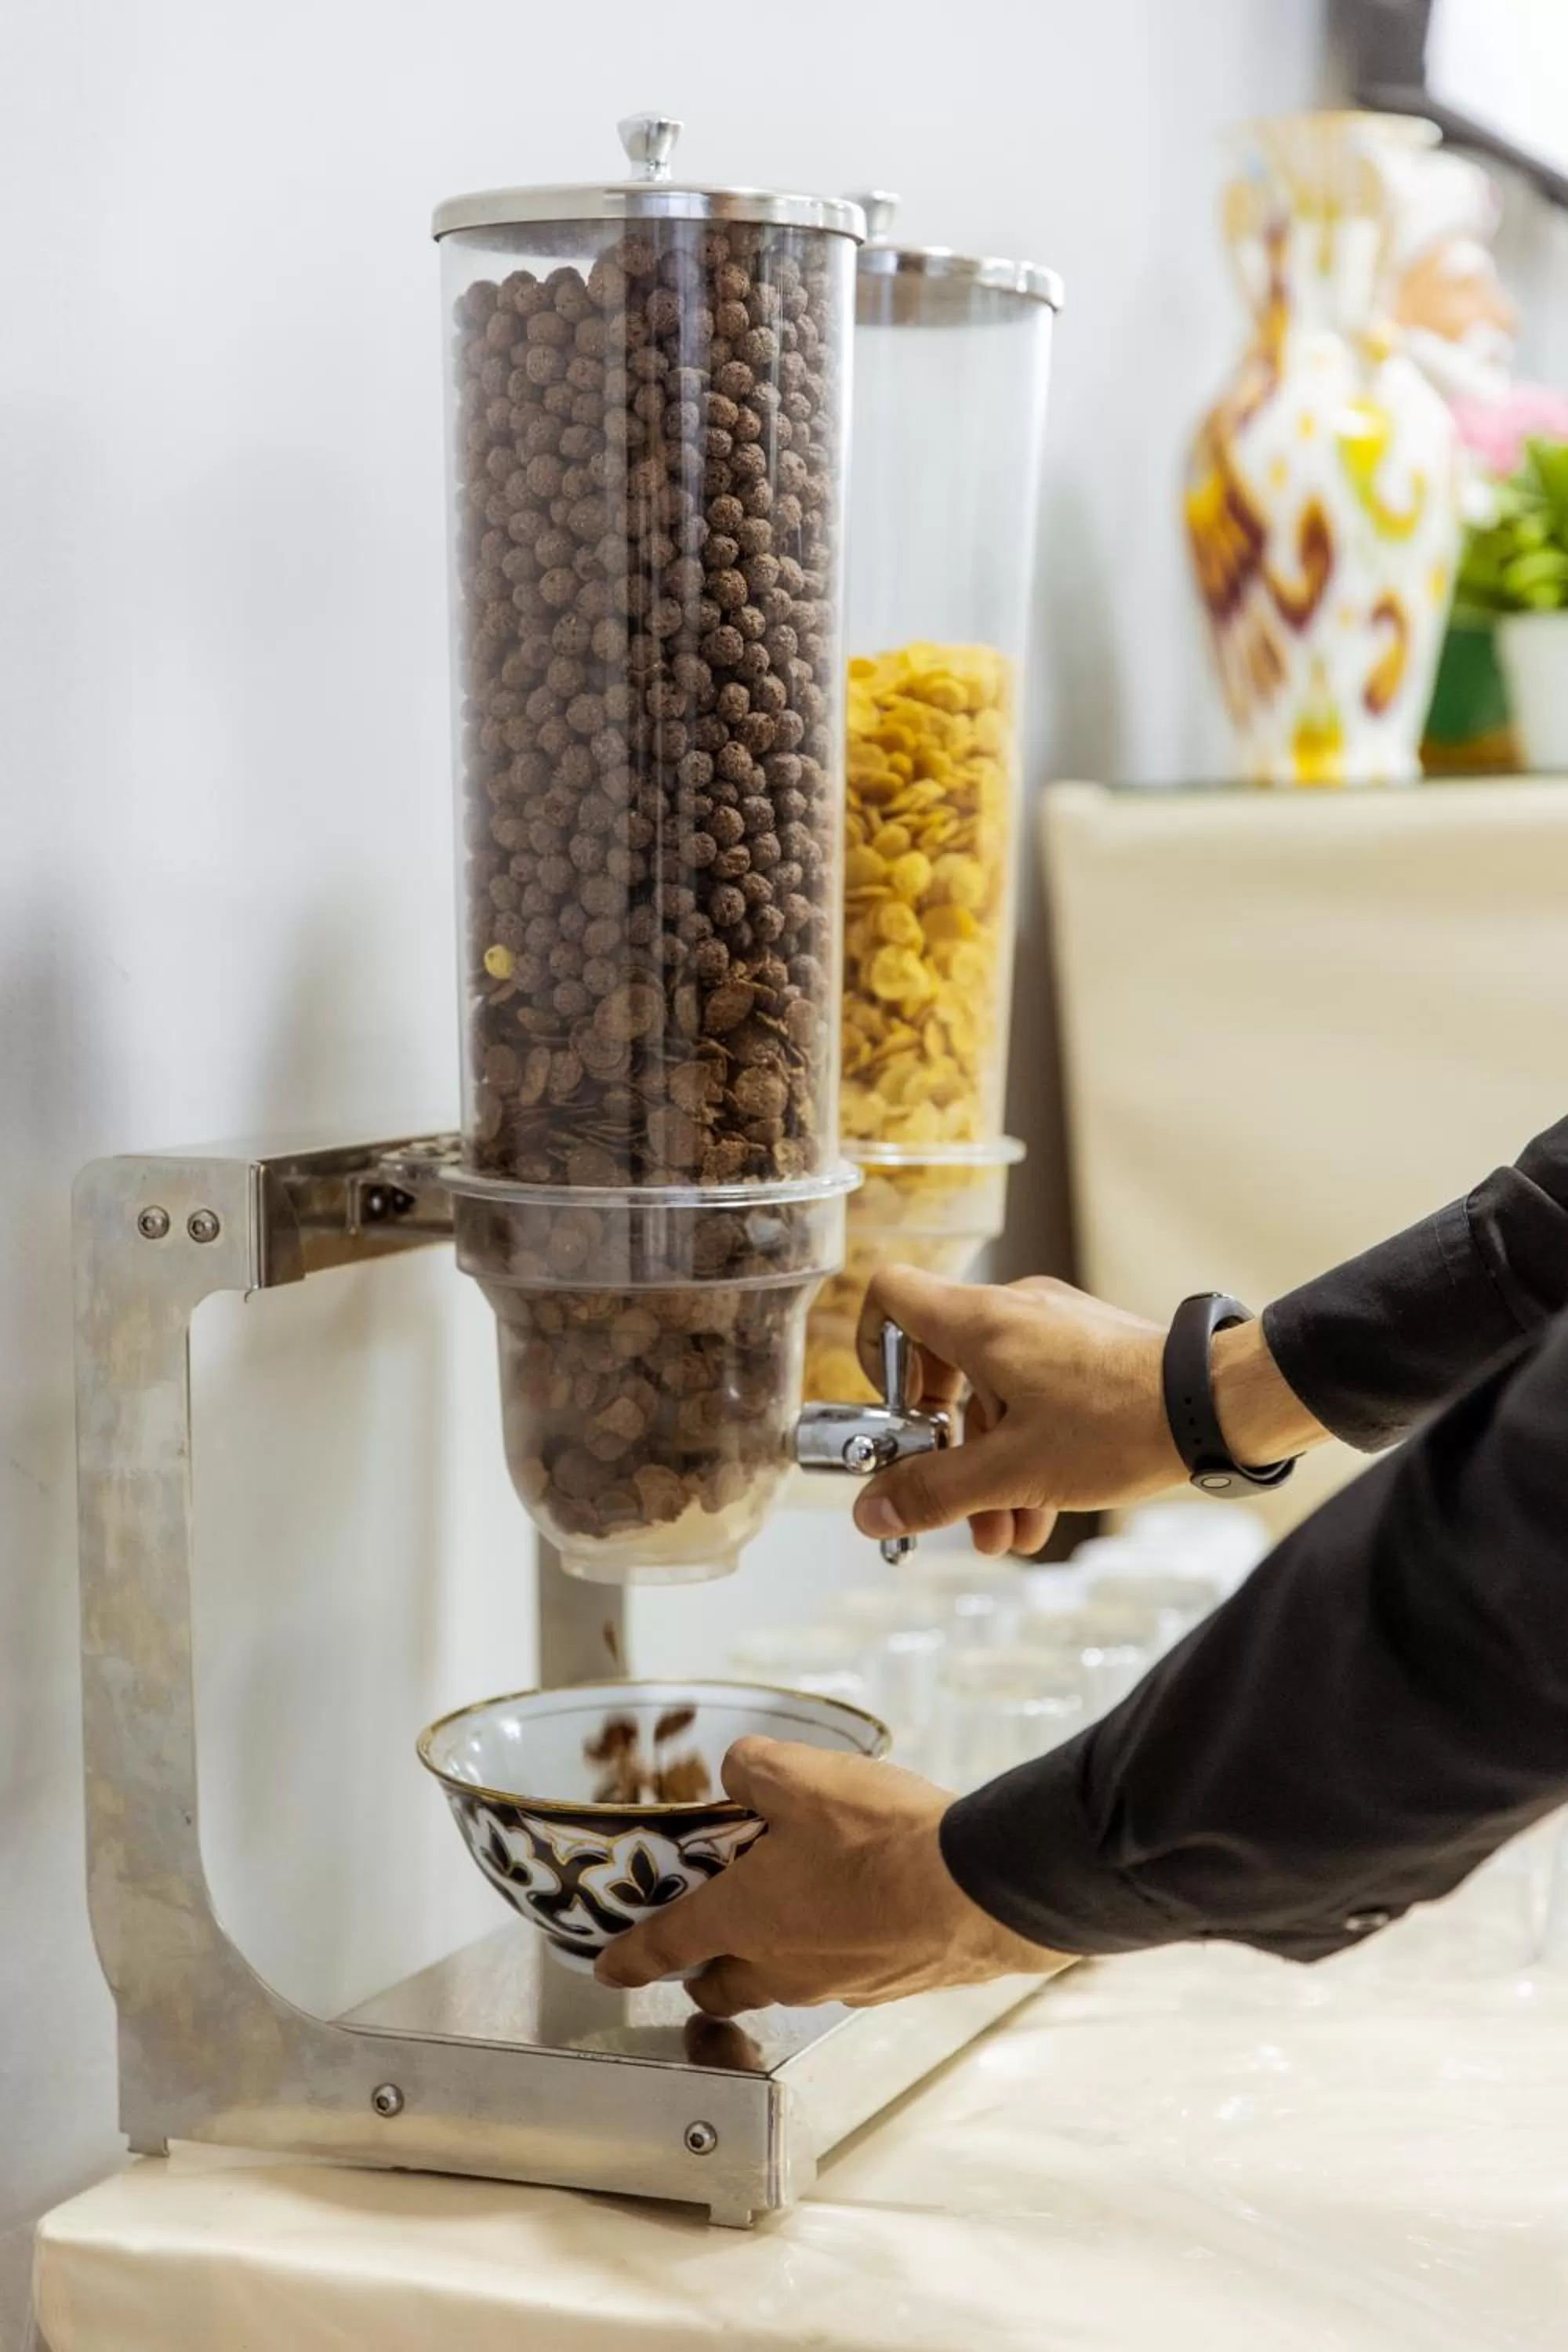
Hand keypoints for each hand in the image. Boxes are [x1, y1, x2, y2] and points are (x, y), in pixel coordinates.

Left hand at [594, 1737, 1069, 2013]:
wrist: (979, 1889)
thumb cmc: (881, 1839)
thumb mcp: (801, 1775)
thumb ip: (753, 1769)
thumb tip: (739, 1772)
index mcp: (743, 1919)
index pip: (664, 1945)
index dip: (630, 1957)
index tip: (608, 1970)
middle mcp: (781, 1966)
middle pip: (721, 1985)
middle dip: (704, 1970)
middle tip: (707, 1937)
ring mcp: (836, 1985)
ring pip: (783, 1982)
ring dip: (774, 1954)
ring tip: (795, 1904)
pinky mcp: (888, 1986)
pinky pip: (841, 1973)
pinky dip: (835, 1947)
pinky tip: (861, 1908)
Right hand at [853, 1267, 1326, 1555]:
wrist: (1218, 1407)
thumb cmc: (1120, 1425)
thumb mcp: (1012, 1471)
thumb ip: (933, 1492)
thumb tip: (870, 1513)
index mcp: (981, 1322)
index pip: (890, 1297)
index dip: (872, 1353)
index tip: (895, 1416)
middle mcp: (1013, 1311)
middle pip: (940, 1368)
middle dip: (943, 1449)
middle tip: (949, 1503)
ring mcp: (1053, 1329)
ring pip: (992, 1395)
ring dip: (989, 1468)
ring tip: (1005, 1533)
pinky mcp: (1088, 1351)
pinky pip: (1033, 1396)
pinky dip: (1026, 1451)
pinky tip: (1038, 1515)